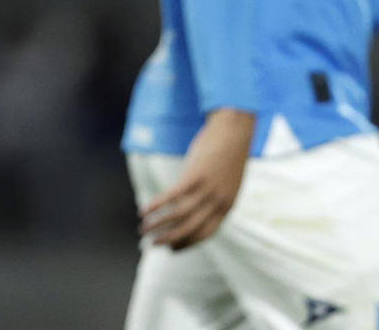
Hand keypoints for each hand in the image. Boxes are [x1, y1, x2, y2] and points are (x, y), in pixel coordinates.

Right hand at [139, 107, 254, 249]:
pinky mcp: (195, 176)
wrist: (235, 130)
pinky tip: (144, 211)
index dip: (187, 244)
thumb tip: (196, 203)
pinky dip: (157, 206)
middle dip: (170, 239)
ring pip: (179, 216)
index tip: (172, 249)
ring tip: (143, 230)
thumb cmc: (228, 152)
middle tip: (153, 244)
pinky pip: (172, 196)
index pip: (205, 234)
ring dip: (159, 225)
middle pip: (190, 229)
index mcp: (227, 205)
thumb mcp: (226, 179)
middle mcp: (218, 202)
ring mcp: (207, 189)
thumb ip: (215, 194)